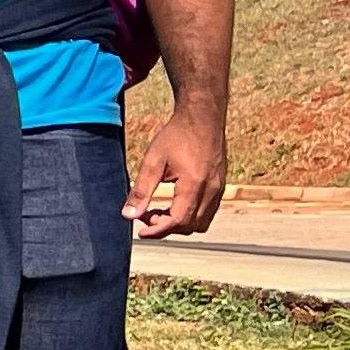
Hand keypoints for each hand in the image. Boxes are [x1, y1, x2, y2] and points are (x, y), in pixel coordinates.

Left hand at [130, 109, 224, 237]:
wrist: (203, 117)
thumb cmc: (176, 135)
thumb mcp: (153, 161)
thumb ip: (141, 190)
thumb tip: (128, 215)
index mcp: (195, 184)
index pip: (178, 220)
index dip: (158, 231)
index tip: (140, 232)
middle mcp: (212, 190)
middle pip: (190, 226)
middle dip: (166, 227)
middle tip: (145, 215)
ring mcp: (219, 188)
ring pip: (202, 222)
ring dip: (179, 223)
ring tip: (158, 211)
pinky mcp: (220, 185)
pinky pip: (208, 212)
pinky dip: (190, 215)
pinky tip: (173, 203)